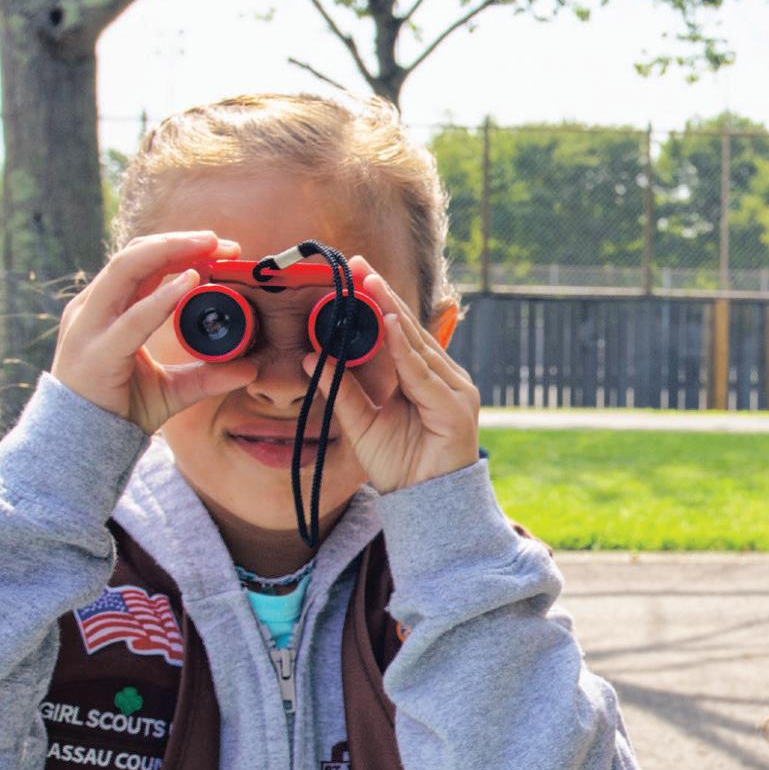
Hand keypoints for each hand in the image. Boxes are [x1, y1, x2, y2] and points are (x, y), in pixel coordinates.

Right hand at [52, 231, 257, 433]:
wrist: (83, 448)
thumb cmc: (121, 411)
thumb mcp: (172, 389)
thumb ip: (206, 377)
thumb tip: (250, 369)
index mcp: (105, 309)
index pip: (141, 264)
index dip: (179, 248)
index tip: (220, 248)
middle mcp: (92, 310)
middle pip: (133, 256)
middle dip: (178, 242)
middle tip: (220, 241)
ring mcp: (89, 327)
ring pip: (126, 270)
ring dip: (170, 251)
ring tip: (208, 246)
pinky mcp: (97, 352)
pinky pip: (132, 318)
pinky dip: (162, 297)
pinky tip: (189, 282)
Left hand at [306, 261, 479, 493]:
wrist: (425, 505)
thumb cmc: (399, 467)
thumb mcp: (362, 424)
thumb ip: (343, 392)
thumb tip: (313, 359)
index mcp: (425, 378)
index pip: (400, 333)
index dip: (379, 303)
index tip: (355, 274)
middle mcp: (444, 378)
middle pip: (409, 330)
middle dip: (383, 296)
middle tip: (358, 264)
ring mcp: (455, 390)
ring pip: (417, 345)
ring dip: (392, 312)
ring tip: (370, 284)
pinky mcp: (456, 408)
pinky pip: (423, 373)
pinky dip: (405, 349)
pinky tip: (390, 324)